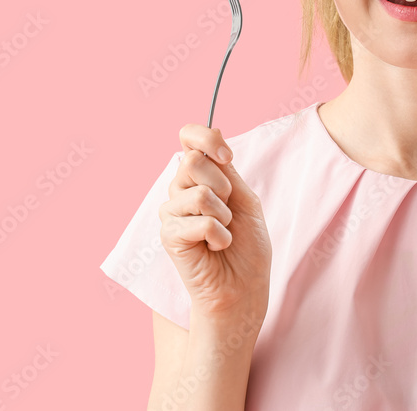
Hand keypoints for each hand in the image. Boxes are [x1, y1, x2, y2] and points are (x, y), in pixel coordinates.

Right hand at [159, 124, 271, 324]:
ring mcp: (171, 213)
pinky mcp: (169, 236)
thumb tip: (214, 131)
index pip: (189, 138)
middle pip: (193, 161)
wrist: (244, 287)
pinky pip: (200, 221)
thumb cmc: (247, 246)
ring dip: (224, 216)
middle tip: (230, 212)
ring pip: (198, 193)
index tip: (227, 156)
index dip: (206, 138)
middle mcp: (180, 190)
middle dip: (224, 185)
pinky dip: (219, 235)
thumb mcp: (245, 199)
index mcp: (200, 177)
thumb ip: (226, 169)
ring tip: (224, 233)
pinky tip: (217, 247)